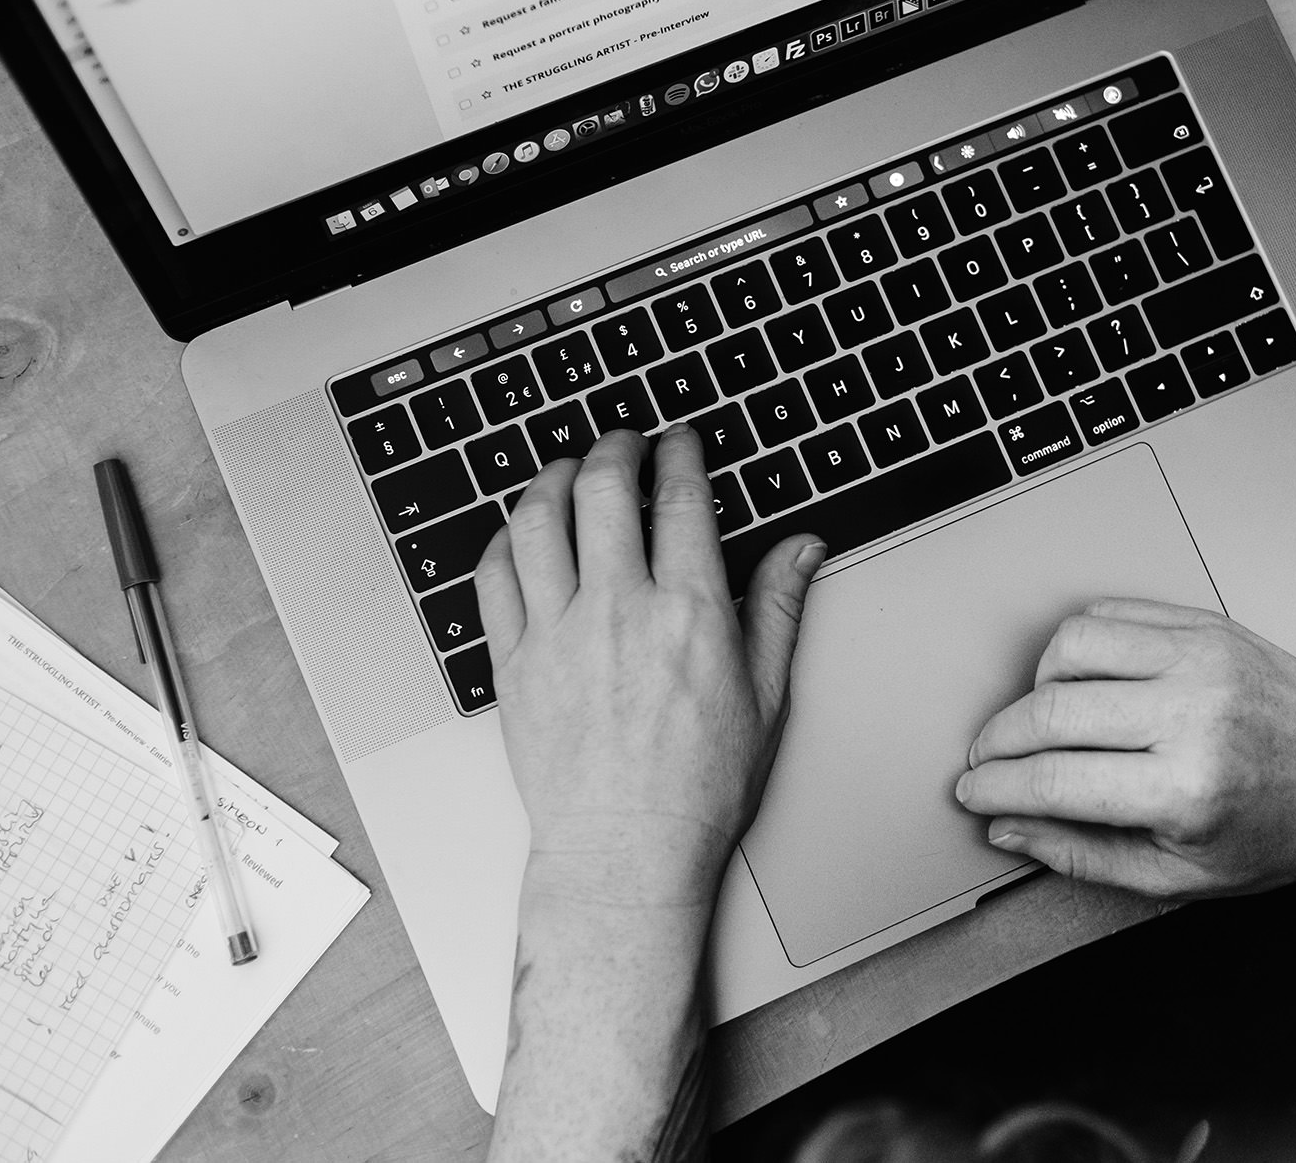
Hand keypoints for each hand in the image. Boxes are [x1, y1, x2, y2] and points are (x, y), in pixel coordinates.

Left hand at [475, 426, 825, 914]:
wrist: (626, 854)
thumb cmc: (697, 790)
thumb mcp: (766, 696)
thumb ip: (780, 608)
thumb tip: (802, 548)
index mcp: (689, 615)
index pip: (681, 501)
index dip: (680, 455)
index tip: (680, 442)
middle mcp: (618, 612)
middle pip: (603, 490)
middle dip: (615, 449)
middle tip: (623, 442)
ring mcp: (557, 635)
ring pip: (538, 521)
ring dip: (552, 479)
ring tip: (566, 470)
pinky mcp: (512, 665)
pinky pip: (493, 578)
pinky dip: (505, 540)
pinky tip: (521, 535)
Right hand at [953, 599, 1295, 898]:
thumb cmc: (1283, 832)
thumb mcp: (1182, 876)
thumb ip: (1084, 854)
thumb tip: (1010, 828)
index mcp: (1187, 790)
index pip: (1051, 780)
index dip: (994, 788)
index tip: (973, 791)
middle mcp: (1193, 715)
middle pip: (1048, 710)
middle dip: (997, 741)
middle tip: (986, 760)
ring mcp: (1200, 660)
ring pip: (1068, 648)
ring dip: (1034, 686)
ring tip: (1040, 721)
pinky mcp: (1205, 626)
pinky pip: (1109, 616)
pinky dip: (1075, 647)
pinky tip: (1079, 683)